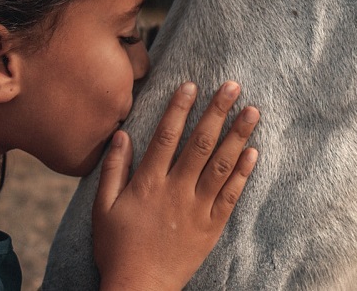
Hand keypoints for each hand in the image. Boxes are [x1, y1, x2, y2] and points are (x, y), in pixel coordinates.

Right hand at [93, 81, 259, 290]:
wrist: (140, 287)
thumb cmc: (117, 248)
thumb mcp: (103, 208)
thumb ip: (113, 169)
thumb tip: (122, 134)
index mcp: (148, 183)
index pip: (166, 136)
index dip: (179, 108)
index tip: (192, 85)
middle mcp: (176, 191)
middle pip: (200, 144)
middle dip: (217, 112)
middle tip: (233, 86)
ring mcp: (197, 209)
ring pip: (222, 165)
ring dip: (238, 136)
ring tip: (252, 111)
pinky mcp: (212, 226)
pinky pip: (231, 195)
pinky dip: (243, 173)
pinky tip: (253, 152)